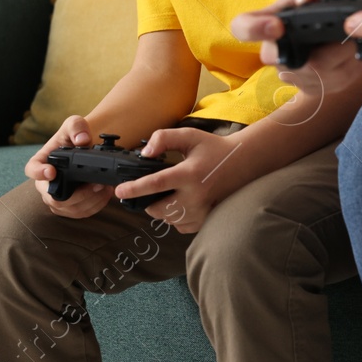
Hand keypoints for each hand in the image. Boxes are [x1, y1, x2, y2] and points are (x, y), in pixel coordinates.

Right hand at [26, 115, 112, 217]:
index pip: (32, 169)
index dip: (39, 173)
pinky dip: (95, 206)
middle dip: (77, 194)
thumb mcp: (74, 124)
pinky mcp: (70, 207)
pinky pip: (80, 213)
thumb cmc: (75, 137)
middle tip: (96, 184)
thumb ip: (76, 127)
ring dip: (89, 201)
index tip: (51, 172)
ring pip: (69, 208)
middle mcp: (45, 183)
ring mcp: (56, 198)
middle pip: (53, 198)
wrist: (86, 149)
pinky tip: (105, 194)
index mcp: (41, 162)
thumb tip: (82, 140)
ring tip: (104, 187)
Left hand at [115, 127, 239, 232]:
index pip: (157, 183)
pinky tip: (182, 202)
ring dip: (162, 208)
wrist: (242, 163)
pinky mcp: (204, 220)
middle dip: (147, 202)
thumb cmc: (213, 148)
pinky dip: (175, 216)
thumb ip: (164, 138)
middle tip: (152, 190)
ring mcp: (201, 211)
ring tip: (172, 193)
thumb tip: (145, 153)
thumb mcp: (189, 136)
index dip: (135, 188)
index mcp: (189, 174)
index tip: (119, 191)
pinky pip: (179, 225)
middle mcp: (195, 196)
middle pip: (157, 209)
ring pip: (167, 219)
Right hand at [229, 0, 361, 94]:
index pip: (241, 27)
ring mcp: (294, 72)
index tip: (278, 26)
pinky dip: (350, 67)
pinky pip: (332, 83)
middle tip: (343, 33)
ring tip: (353, 38)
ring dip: (341, 54)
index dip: (252, 29)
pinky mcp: (314, 87)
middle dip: (319, 48)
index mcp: (272, 18)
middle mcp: (276, 48)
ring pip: (315, 73)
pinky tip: (353, 53)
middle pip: (284, 60)